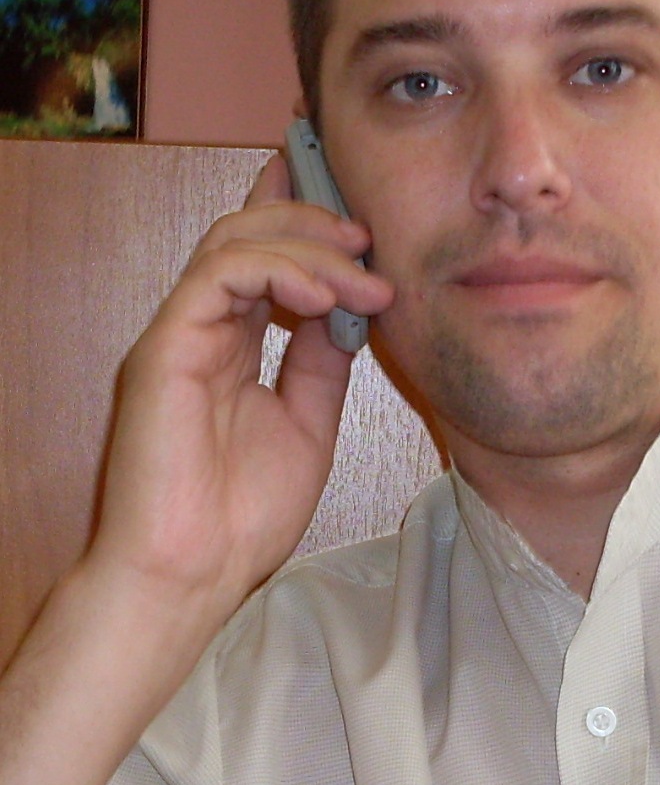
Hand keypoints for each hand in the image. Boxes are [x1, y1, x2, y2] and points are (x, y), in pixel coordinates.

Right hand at [83, 155, 394, 678]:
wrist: (193, 573)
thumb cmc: (243, 515)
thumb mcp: (309, 423)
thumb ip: (322, 362)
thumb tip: (352, 310)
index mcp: (230, 345)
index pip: (263, 260)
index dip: (301, 221)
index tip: (358, 212)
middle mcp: (202, 330)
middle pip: (247, 236)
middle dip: (313, 222)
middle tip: (369, 238)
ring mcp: (180, 334)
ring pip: (234, 244)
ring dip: (307, 247)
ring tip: (363, 273)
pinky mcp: (164, 347)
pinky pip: (218, 278)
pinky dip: (276, 271)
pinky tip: (324, 296)